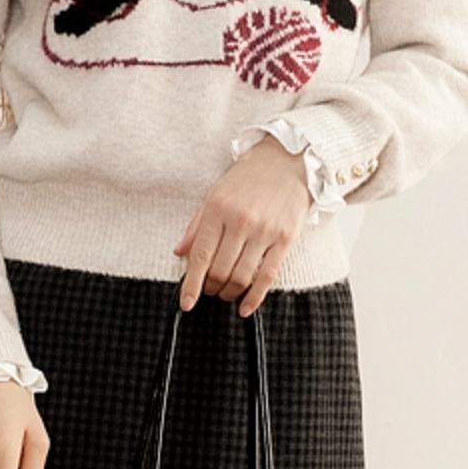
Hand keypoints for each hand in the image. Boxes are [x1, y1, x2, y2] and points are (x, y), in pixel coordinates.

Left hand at [171, 134, 311, 315]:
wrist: (287, 160)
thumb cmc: (248, 178)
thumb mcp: (215, 194)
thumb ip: (197, 226)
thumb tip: (180, 253)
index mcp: (217, 209)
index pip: (200, 256)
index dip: (191, 284)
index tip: (186, 303)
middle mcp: (240, 221)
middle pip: (219, 271)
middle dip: (210, 288)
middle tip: (209, 291)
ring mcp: (264, 231)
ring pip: (241, 277)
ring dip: (229, 293)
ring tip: (225, 294)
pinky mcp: (285, 238)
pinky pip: (268, 276)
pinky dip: (254, 298)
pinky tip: (245, 308)